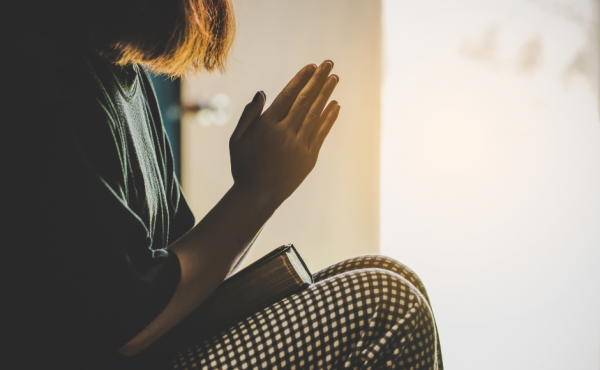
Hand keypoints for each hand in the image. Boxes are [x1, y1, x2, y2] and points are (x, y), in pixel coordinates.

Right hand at [229, 60, 340, 207]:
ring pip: (315, 113)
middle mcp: (285, 133)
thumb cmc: (244, 166)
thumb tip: (262, 93)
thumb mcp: (237, 139)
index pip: (287, 96)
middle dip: (318, 80)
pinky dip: (329, 117)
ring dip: (326, 94)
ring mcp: (299, 145)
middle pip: (305, 100)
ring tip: (334, 78)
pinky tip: (336, 105)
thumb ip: (249, 115)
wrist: (258, 196)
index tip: (311, 66)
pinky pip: (321, 132)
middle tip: (328, 64)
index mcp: (267, 126)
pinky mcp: (309, 157)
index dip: (300, 79)